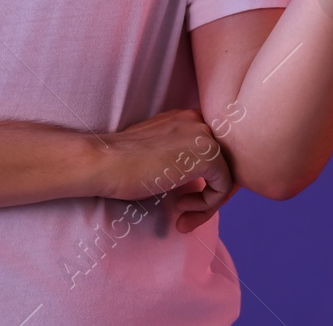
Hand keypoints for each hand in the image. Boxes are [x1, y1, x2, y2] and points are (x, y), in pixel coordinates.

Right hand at [97, 109, 234, 232]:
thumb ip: (178, 155)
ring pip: (225, 175)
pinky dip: (207, 205)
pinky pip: (224, 186)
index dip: (204, 179)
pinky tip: (182, 208)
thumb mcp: (157, 153)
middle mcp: (198, 120)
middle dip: (209, 192)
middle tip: (187, 210)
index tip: (184, 199)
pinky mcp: (208, 154)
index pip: (211, 151)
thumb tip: (195, 177)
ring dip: (207, 203)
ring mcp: (205, 135)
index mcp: (185, 118)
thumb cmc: (122, 163)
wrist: (107, 162)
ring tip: (183, 214)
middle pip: (222, 163)